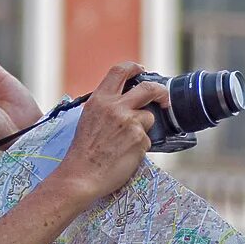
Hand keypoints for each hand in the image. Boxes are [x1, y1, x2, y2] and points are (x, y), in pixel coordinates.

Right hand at [55, 61, 168, 201]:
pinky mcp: (140, 140)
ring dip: (142, 128)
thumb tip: (126, 101)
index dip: (134, 68)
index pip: (120, 71)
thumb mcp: (89, 118)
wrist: (81, 175)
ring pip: (149, 117)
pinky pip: (147, 139)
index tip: (142, 71)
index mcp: (100, 100)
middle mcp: (115, 107)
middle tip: (163, 98)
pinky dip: (139, 146)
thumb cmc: (83, 151)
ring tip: (125, 142)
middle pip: (148, 88)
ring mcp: (130, 123)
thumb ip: (106, 106)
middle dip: (160, 91)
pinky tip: (125, 154)